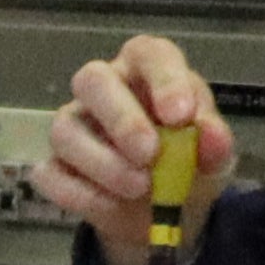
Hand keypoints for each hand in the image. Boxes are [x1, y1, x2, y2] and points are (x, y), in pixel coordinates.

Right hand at [47, 39, 240, 264]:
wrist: (166, 210)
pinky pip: (49, 174)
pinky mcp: (53, 165)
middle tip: (149, 154)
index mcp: (147, 71)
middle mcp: (104, 89)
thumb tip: (212, 138)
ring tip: (138, 188)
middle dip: (121, 119)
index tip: (180, 116)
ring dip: (103, 163)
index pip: (149, 54)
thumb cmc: (189, 162)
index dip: (163, 80)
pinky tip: (110, 206)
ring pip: (65, 130)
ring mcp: (74, 125)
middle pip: (92, 80)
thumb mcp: (213, 156)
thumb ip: (215, 144)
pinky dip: (80, 194)